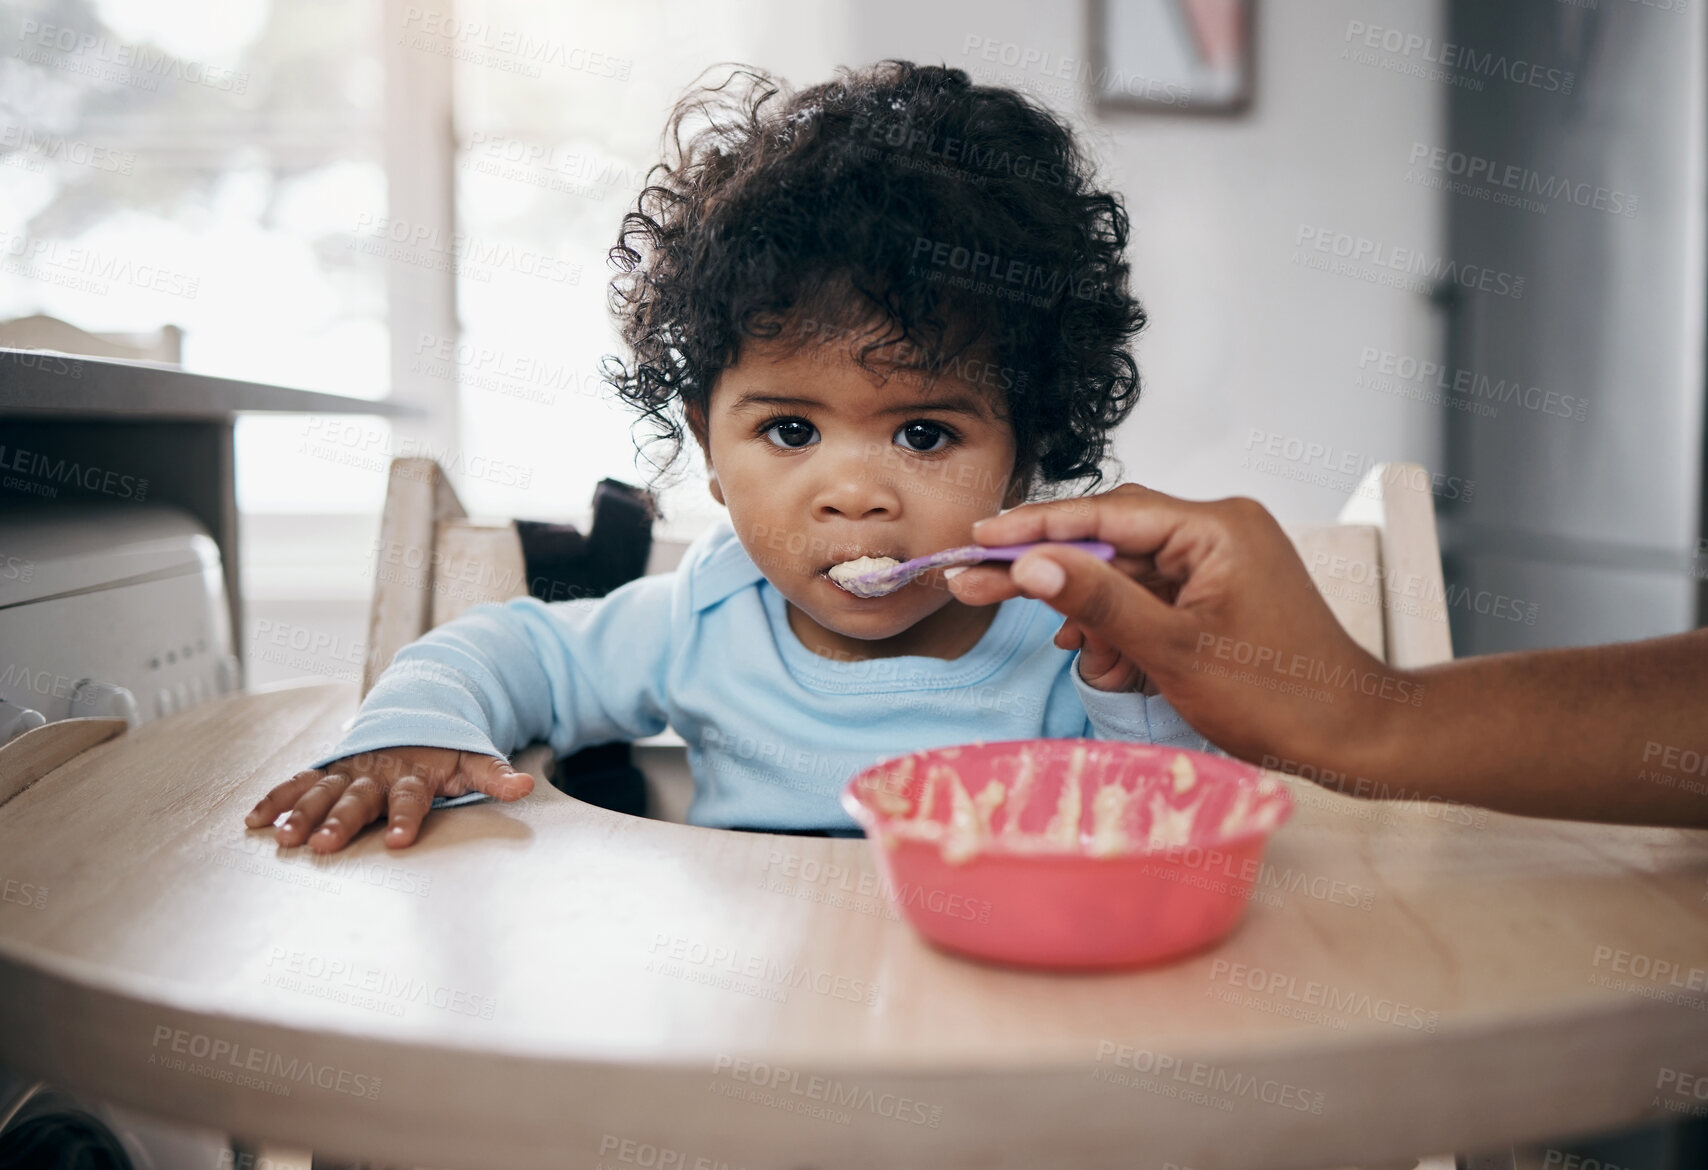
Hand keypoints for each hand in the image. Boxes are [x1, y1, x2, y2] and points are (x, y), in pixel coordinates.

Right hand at [244, 746, 534, 852]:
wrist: (416, 715)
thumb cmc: (446, 749)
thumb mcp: (473, 757)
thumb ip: (495, 775)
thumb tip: (525, 785)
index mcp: (413, 773)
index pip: (410, 798)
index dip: (405, 817)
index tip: (398, 841)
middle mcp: (377, 771)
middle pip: (357, 798)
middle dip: (340, 821)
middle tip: (323, 847)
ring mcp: (350, 771)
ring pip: (322, 792)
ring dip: (301, 813)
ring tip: (283, 838)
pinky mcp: (329, 772)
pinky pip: (299, 785)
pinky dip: (277, 800)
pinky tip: (253, 821)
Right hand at [947, 483, 1404, 766]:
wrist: (1353, 737)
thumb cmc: (1280, 697)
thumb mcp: (1174, 651)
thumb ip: (1100, 602)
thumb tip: (1035, 566)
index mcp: (1216, 527)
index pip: (1107, 513)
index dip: (1036, 526)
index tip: (981, 539)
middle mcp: (1218, 531)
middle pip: (1109, 541)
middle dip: (1051, 573)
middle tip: (977, 584)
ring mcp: (1219, 563)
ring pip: (1125, 577)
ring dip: (1094, 616)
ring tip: (1078, 655)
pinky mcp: (1217, 594)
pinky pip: (1151, 600)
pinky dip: (1124, 631)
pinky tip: (1111, 664)